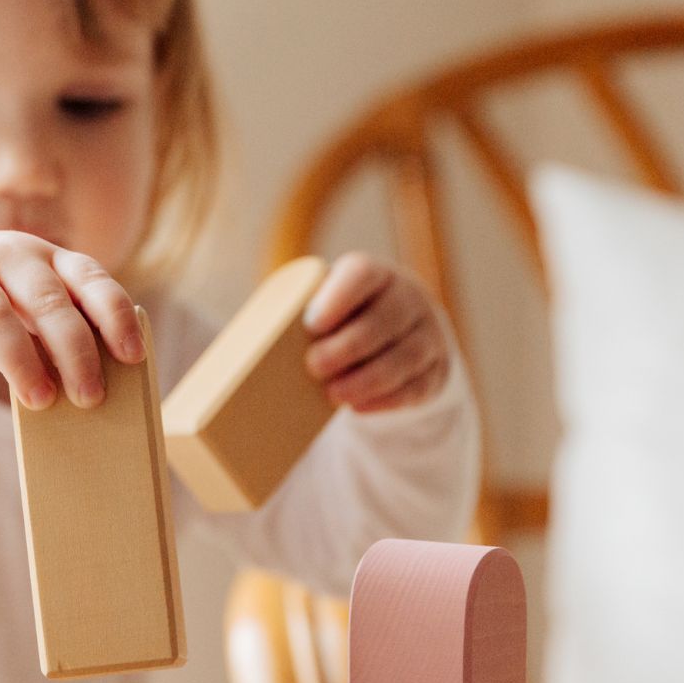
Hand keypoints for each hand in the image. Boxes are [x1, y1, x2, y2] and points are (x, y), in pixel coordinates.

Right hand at [0, 231, 142, 409]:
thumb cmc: (2, 305)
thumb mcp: (36, 312)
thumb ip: (62, 337)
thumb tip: (96, 388)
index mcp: (50, 259)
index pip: (91, 279)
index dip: (114, 316)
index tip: (132, 356)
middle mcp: (9, 256)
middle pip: (47, 300)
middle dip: (73, 350)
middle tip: (89, 397)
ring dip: (17, 357)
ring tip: (38, 400)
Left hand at [302, 252, 451, 412]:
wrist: (400, 328)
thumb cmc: (344, 318)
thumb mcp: (328, 303)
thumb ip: (298, 313)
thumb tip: (246, 345)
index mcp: (375, 275)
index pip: (363, 275)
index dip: (339, 297)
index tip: (312, 323)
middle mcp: (408, 299)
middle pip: (385, 320)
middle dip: (349, 346)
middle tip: (314, 366)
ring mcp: (428, 334)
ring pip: (406, 356)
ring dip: (368, 378)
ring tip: (334, 395)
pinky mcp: (436, 369)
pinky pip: (417, 386)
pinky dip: (387, 399)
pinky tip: (359, 407)